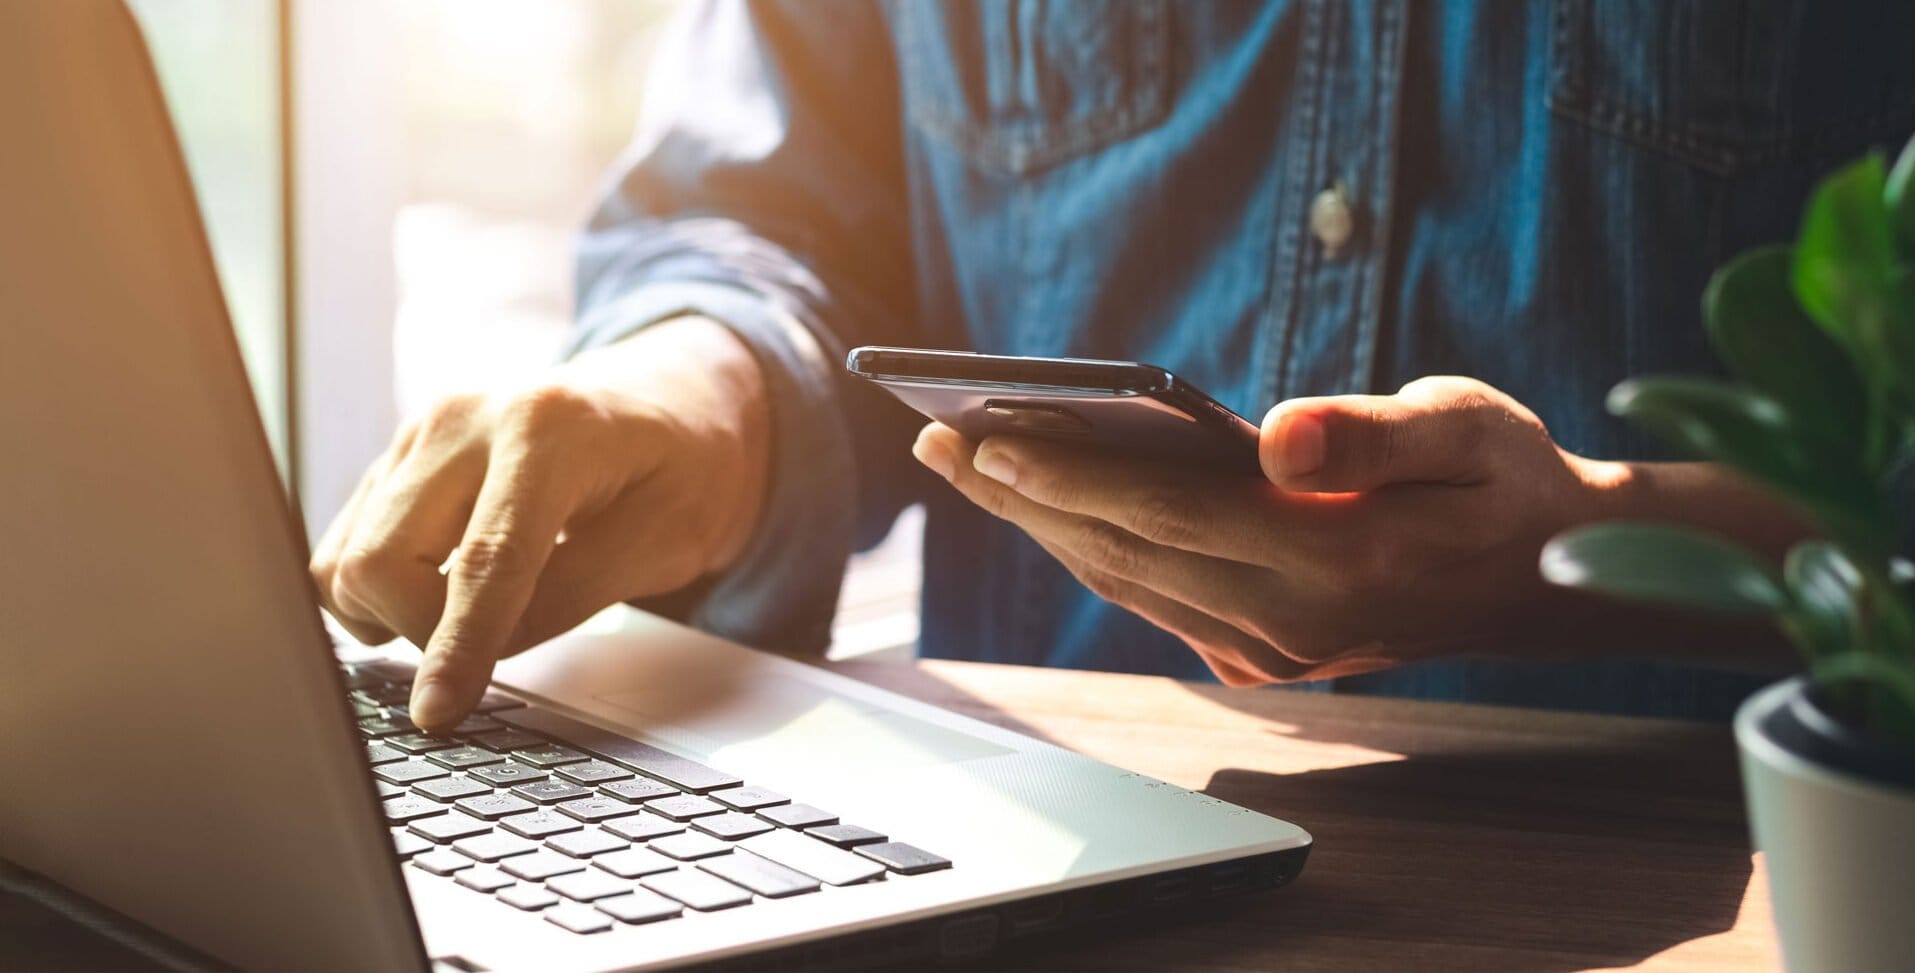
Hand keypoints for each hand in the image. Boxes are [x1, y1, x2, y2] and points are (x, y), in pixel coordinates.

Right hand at [310, 316, 768, 729]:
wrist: (668, 401)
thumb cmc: (683, 465)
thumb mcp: (666, 541)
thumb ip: (570, 595)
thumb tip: (477, 655)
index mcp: (547, 428)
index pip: (486, 558)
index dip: (457, 646)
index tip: (437, 713)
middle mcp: (465, 418)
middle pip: (382, 559)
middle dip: (422, 631)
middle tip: (491, 643)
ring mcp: (420, 433)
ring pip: (347, 559)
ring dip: (394, 613)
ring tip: (473, 611)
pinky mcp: (396, 457)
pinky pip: (348, 546)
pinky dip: (380, 590)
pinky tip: (441, 588)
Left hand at [910, 376, 1632, 684]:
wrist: (1544, 581)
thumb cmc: (1506, 481)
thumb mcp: (1470, 428)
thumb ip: (1375, 432)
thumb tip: (1279, 437)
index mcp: (1335, 560)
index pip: (1168, 513)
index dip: (1070, 476)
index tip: (985, 439)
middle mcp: (1290, 623)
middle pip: (1123, 551)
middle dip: (1022, 496)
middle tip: (934, 440)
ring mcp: (1272, 651)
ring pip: (1126, 581)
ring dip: (1040, 525)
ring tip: (966, 464)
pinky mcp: (1263, 657)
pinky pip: (1153, 599)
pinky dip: (1091, 551)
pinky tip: (1044, 508)